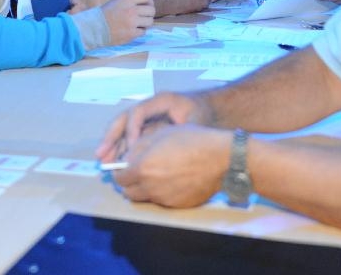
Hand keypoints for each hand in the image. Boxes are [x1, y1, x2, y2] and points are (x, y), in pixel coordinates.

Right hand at [96, 91, 212, 162]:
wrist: (214, 111)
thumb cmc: (205, 116)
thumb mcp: (196, 123)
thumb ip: (178, 133)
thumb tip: (158, 151)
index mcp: (162, 100)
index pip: (139, 112)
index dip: (132, 130)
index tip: (131, 149)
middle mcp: (151, 107)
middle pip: (125, 118)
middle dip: (112, 136)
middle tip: (102, 154)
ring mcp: (148, 116)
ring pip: (124, 128)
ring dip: (113, 144)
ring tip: (103, 160)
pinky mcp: (148, 127)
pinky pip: (131, 136)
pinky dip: (123, 148)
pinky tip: (115, 162)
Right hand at [99, 0, 154, 45]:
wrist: (95, 28)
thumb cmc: (105, 14)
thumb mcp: (116, 1)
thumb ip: (130, 1)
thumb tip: (143, 3)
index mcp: (127, 0)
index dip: (150, 2)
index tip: (148, 5)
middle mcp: (132, 10)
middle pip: (151, 10)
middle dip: (149, 13)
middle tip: (145, 16)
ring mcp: (132, 23)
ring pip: (150, 22)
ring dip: (146, 23)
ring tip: (139, 24)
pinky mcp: (132, 34)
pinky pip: (143, 32)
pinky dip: (139, 31)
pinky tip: (133, 30)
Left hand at [113, 124, 230, 207]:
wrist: (221, 158)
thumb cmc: (193, 140)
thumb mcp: (161, 134)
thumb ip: (139, 147)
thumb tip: (127, 157)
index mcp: (143, 168)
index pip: (119, 178)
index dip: (118, 171)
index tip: (122, 166)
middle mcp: (151, 187)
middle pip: (128, 192)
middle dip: (128, 182)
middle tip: (136, 171)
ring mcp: (165, 198)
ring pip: (143, 198)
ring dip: (143, 189)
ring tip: (154, 175)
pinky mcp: (178, 205)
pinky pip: (161, 201)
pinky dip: (160, 193)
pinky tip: (171, 180)